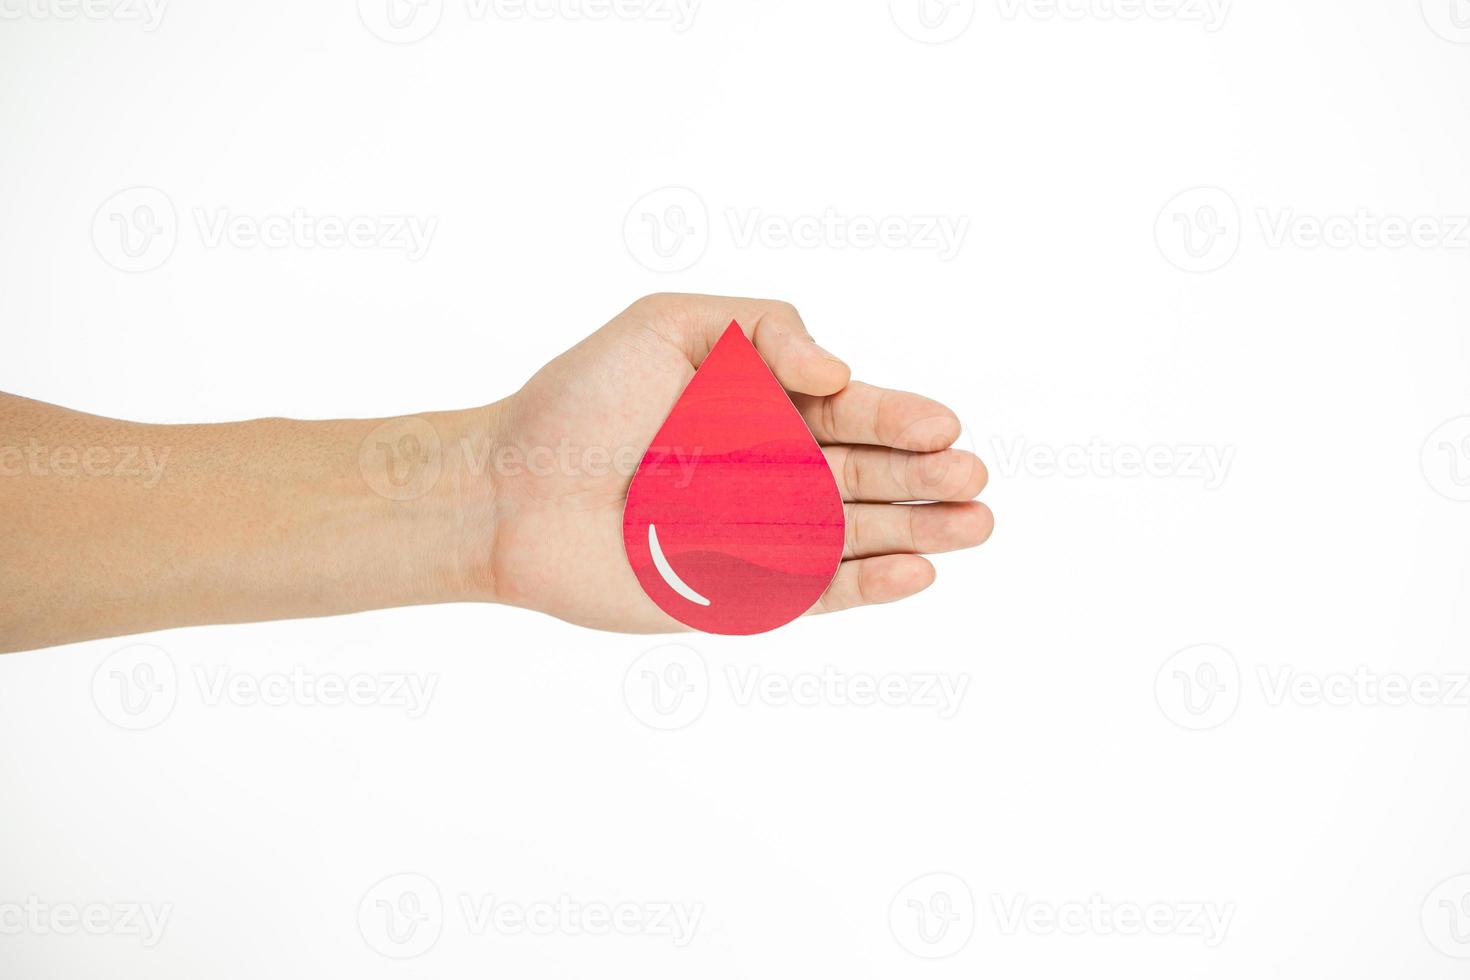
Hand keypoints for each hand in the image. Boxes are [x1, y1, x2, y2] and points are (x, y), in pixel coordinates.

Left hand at [478, 293, 992, 631]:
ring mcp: (760, 535)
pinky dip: (869, 586)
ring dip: (918, 531)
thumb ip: (760, 328)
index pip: (847, 412)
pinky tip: (918, 572)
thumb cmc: (578, 401)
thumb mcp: (666, 325)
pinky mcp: (741, 593)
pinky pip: (818, 592)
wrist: (509, 492)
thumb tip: (838, 369)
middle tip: (974, 477)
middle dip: (924, 477)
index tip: (944, 425)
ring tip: (977, 523)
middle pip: (867, 476)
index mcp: (760, 406)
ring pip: (857, 535)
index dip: (898, 418)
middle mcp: (770, 471)